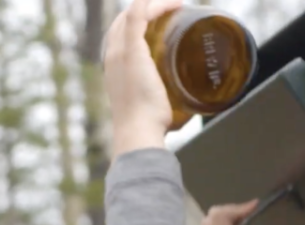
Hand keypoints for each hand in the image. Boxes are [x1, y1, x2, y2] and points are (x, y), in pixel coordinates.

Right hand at [104, 0, 183, 157]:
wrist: (138, 132)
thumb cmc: (149, 127)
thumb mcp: (156, 109)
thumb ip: (169, 104)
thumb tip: (192, 112)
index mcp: (115, 67)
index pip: (121, 34)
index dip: (140, 23)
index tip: (163, 21)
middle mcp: (112, 55)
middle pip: (125, 20)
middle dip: (148, 9)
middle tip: (174, 9)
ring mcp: (120, 51)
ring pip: (134, 14)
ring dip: (156, 4)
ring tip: (177, 4)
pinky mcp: (132, 50)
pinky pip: (138, 15)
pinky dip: (153, 4)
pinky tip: (172, 2)